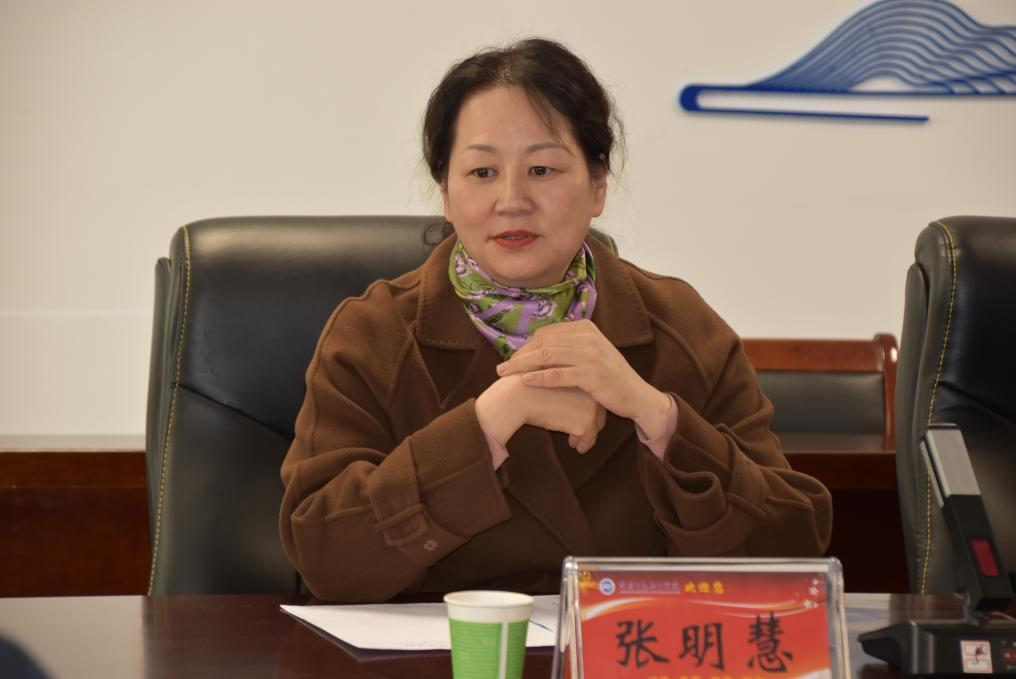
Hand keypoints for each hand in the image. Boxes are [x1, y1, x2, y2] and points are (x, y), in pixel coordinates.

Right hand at [476, 374, 605, 452]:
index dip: (582, 405)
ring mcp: (591, 405)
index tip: (575, 414)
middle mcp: (591, 387)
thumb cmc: (521, 386)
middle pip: (596, 408)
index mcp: (580, 373)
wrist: (517, 396)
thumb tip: (557, 397)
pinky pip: (589, 438)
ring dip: (586, 434)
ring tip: (574, 442)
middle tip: (579, 432)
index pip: (589, 391)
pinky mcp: (586, 421)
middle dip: (588, 421)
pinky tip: (577, 448)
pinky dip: (584, 445)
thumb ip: (555, 384)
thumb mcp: (543, 377)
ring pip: (595, 424)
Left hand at [495, 320, 671, 438]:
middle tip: (502, 367)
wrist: (636, 394)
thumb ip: (570, 345)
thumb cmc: (610, 376)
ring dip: (521, 365)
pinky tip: (524, 382)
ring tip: (505, 373)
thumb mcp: (592, 352)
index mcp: (585, 327)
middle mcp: (587, 337)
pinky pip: (557, 374)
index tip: (513, 359)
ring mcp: (590, 354)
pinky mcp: (591, 374)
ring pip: (546, 356)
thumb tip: (539, 345)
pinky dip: (538, 377)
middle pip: (542, 342)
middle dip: (519, 355)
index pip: (546, 333)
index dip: (526, 346)